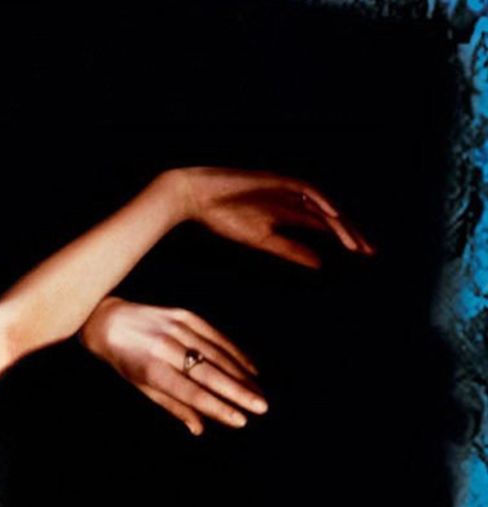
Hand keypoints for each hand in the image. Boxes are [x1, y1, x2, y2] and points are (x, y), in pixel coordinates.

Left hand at [79, 296, 266, 435]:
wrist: (110, 322)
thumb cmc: (126, 363)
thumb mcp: (144, 388)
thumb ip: (174, 406)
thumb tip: (199, 428)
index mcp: (153, 370)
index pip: (192, 393)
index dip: (218, 407)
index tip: (241, 420)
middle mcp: (167, 347)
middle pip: (210, 374)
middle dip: (238, 392)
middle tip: (262, 408)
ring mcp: (178, 328)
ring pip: (217, 354)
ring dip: (242, 376)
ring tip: (258, 394)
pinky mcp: (187, 314)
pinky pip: (217, 336)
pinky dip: (235, 353)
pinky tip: (250, 370)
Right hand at [176, 166, 374, 268]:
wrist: (199, 196)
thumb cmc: (224, 218)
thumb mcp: (263, 241)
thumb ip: (291, 250)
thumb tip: (320, 264)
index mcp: (289, 214)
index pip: (324, 227)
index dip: (345, 239)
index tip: (362, 255)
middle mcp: (294, 200)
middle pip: (330, 216)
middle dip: (350, 233)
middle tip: (369, 252)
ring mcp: (287, 189)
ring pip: (322, 206)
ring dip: (340, 223)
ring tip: (355, 243)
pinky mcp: (278, 180)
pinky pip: (306, 191)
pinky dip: (320, 203)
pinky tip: (333, 217)